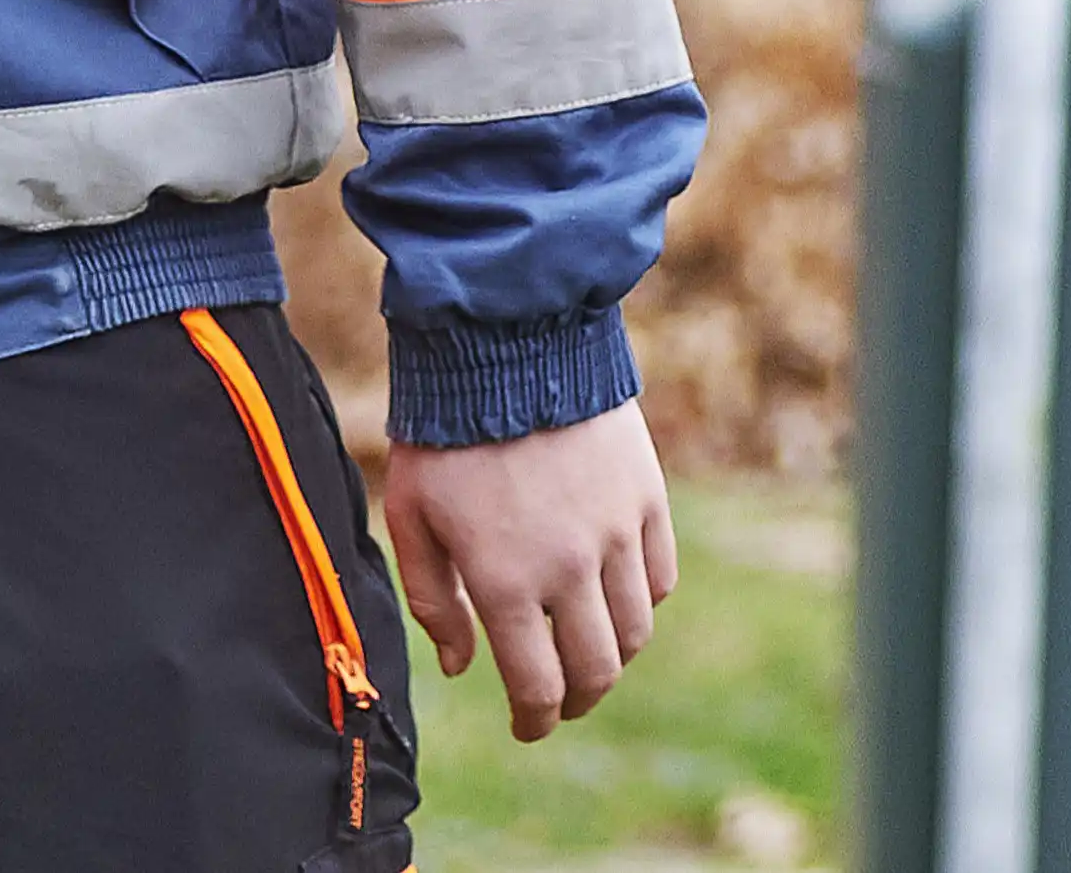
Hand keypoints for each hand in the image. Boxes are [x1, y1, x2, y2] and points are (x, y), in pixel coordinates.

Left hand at [382, 399, 674, 741]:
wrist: (505, 344)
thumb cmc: (442, 432)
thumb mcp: (411, 514)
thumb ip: (432, 597)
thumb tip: (461, 666)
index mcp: (504, 580)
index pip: (537, 684)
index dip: (536, 720)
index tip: (529, 727)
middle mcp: (570, 567)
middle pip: (598, 670)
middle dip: (579, 699)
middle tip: (561, 702)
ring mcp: (616, 534)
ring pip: (636, 630)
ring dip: (613, 655)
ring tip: (587, 651)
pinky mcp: (647, 500)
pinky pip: (659, 577)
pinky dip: (641, 601)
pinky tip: (614, 596)